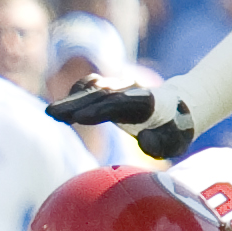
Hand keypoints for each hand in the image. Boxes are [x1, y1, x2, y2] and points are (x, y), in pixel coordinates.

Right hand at [46, 76, 194, 158]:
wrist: (178, 108)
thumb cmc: (174, 130)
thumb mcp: (175, 143)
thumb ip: (160, 143)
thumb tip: (143, 139)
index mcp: (149, 102)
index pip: (122, 102)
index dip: (102, 109)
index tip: (81, 118)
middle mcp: (132, 90)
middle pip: (102, 93)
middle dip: (78, 102)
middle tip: (53, 114)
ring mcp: (121, 87)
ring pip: (93, 88)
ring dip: (72, 99)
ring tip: (52, 114)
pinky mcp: (111, 89)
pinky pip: (91, 86)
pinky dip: (76, 94)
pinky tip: (62, 110)